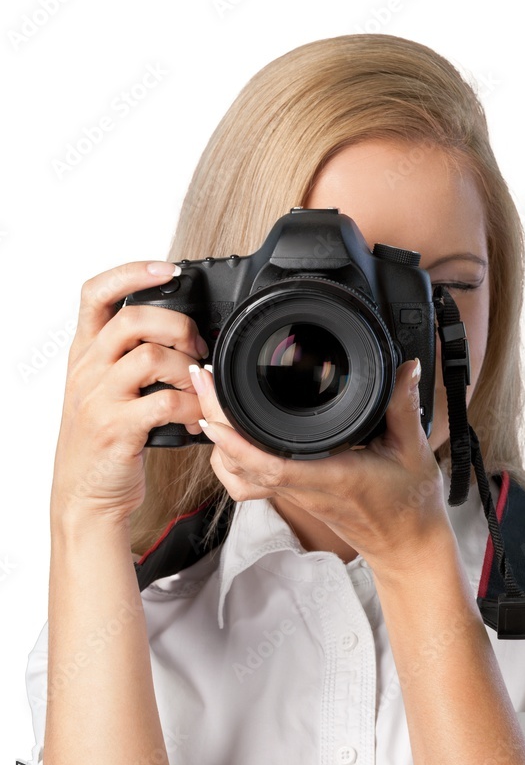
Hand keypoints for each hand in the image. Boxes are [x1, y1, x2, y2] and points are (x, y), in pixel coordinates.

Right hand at [51, 261, 208, 525]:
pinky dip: (192, 407)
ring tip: (200, 388)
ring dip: (189, 370)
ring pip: (151, 357)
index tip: (169, 269)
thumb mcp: (106, 392)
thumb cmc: (105, 443)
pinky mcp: (116, 429)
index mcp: (84, 354)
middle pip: (133, 319)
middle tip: (196, 348)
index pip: (95, 293)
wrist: (86, 496)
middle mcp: (87, 370)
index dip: (132, 272)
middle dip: (177, 325)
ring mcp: (99, 399)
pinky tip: (199, 418)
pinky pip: (164, 402)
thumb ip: (130, 360)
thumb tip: (182, 335)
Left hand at [190, 358, 453, 571]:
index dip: (236, 438)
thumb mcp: (414, 451)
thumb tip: (405, 367)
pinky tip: (227, 436)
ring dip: (218, 441)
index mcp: (334, 477)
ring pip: (240, 475)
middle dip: (216, 421)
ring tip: (208, 400)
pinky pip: (251, 483)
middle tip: (204, 381)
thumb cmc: (411, 506)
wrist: (406, 547)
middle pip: (243, 462)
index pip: (272, 463)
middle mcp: (307, 490)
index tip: (216, 404)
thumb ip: (405, 405)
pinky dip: (231, 460)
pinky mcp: (295, 497)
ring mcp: (297, 496)